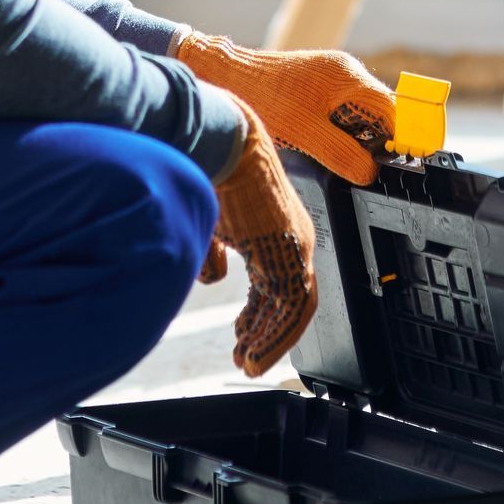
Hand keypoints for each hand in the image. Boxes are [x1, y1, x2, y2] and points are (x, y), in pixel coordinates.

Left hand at [174, 30, 396, 184]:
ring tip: (353, 160)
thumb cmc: (264, 101)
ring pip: (361, 110)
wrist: (226, 76)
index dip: (405, 136)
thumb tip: (370, 172)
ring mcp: (330, 75)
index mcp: (348, 77)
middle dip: (382, 138)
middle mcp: (344, 71)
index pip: (393, 108)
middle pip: (380, 108)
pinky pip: (343, 108)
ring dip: (362, 135)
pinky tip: (331, 147)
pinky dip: (344, 129)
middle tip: (377, 167)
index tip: (410, 160)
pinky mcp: (316, 83)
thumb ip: (342, 154)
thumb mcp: (306, 134)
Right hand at [211, 114, 317, 376]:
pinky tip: (254, 353)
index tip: (242, 335)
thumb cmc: (209, 169)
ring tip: (250, 363)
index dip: (259, 314)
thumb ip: (212, 251)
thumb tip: (212, 276)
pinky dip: (275, 335)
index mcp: (274, 227)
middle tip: (246, 358)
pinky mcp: (291, 250)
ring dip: (271, 340)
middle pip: (286, 298)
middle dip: (264, 332)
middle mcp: (291, 237)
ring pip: (293, 307)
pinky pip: (293, 306)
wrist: (219, 139)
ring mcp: (294, 244)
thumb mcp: (209, 222)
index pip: (275, 282)